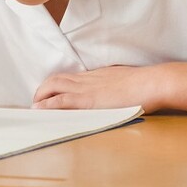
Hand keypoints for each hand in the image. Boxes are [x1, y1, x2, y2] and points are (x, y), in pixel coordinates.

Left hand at [32, 65, 158, 110]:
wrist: (151, 83)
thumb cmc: (145, 85)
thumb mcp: (126, 82)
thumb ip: (116, 87)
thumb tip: (116, 94)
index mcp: (97, 75)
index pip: (69, 76)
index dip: (56, 84)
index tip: (50, 93)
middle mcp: (88, 79)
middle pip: (57, 79)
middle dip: (43, 90)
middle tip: (37, 102)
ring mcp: (87, 88)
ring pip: (54, 86)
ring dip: (41, 96)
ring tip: (35, 107)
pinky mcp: (88, 100)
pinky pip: (62, 101)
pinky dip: (48, 105)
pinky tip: (40, 110)